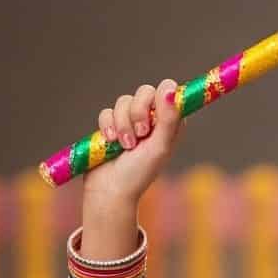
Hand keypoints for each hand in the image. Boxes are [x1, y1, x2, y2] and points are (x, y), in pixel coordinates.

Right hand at [78, 79, 183, 215]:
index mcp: (170, 125)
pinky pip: (107, 111)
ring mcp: (131, 122)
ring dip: (123, 124)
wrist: (111, 188)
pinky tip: (111, 142)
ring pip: (124, 101)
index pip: (169, 92)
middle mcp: (152, 120)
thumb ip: (168, 118)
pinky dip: (108, 126)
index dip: (161, 98)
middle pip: (145, 91)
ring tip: (126, 145)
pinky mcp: (111, 125)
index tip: (155, 114)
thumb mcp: (160, 146)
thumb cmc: (140, 172)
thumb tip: (170, 89)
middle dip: (139, 112)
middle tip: (141, 133)